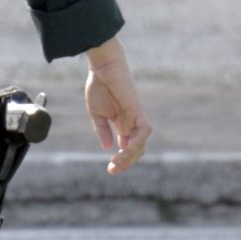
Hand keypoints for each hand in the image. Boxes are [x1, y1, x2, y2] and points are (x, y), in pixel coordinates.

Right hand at [82, 38, 151, 174]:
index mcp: (121, 124)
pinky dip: (137, 142)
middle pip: (136, 148)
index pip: (127, 146)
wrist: (103, 69)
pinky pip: (144, 131)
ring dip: (131, 155)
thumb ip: (102, 130)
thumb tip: (107, 147)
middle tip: (113, 170)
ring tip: (117, 163)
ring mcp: (135, 118)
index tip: (110, 169)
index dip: (121, 159)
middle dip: (126, 162)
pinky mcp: (137, 111)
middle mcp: (131, 123)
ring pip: (141, 143)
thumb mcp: (96, 113)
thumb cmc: (99, 86)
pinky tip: (125, 149)